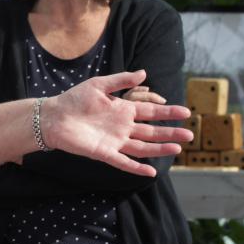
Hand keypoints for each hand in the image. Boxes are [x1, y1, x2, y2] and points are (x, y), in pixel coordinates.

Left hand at [41, 70, 191, 176]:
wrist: (53, 116)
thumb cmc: (74, 99)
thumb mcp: (99, 85)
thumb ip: (121, 80)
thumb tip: (144, 72)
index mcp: (123, 110)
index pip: (150, 112)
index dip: (168, 113)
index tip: (186, 112)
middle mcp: (122, 126)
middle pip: (151, 131)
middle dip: (170, 133)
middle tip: (190, 134)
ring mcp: (115, 141)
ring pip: (143, 147)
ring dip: (159, 148)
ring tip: (178, 149)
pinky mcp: (104, 152)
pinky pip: (124, 162)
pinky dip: (137, 167)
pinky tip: (152, 171)